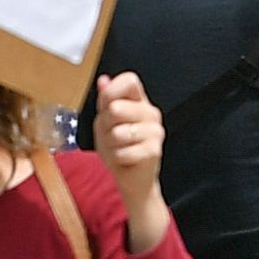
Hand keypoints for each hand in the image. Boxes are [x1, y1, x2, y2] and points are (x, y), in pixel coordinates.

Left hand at [94, 69, 171, 248]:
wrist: (130, 178)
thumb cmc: (118, 147)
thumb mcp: (105, 121)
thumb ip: (106, 100)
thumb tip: (103, 80)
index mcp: (139, 101)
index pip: (130, 81)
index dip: (112, 91)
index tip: (106, 105)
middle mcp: (151, 113)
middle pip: (117, 108)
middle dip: (106, 125)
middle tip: (112, 135)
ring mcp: (155, 131)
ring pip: (117, 132)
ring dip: (111, 144)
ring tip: (119, 148)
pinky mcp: (154, 150)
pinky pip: (123, 151)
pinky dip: (117, 158)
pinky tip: (125, 159)